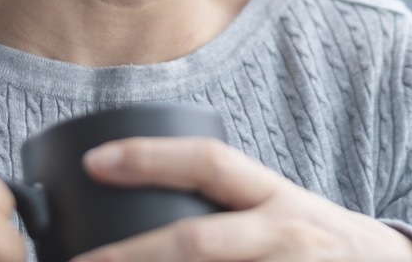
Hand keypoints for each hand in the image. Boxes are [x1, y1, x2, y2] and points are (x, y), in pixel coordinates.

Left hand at [73, 136, 411, 261]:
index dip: (150, 158)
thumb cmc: (317, 243)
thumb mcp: (279, 210)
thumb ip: (228, 204)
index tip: (94, 162)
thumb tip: (141, 193)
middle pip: (196, 242)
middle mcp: (283, 234)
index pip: (209, 163)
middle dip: (130, 256)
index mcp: (274, 197)